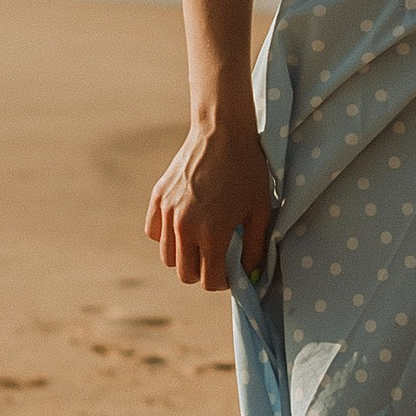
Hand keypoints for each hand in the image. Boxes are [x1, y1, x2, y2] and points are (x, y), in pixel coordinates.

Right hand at [147, 114, 276, 292]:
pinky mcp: (158, 199)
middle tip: (218, 259)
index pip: (209, 280)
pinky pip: (155, 233)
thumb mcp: (260, 212)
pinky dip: (167, 236)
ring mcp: (168, 213)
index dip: (223, 281)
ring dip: (185, 256)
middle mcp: (185, 227)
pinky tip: (184, 226)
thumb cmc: (247, 171)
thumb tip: (250, 274)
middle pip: (185, 274)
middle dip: (203, 272)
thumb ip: (255, 248)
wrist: (222, 133)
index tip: (231, 272)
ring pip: (167, 257)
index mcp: (212, 233)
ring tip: (202, 242)